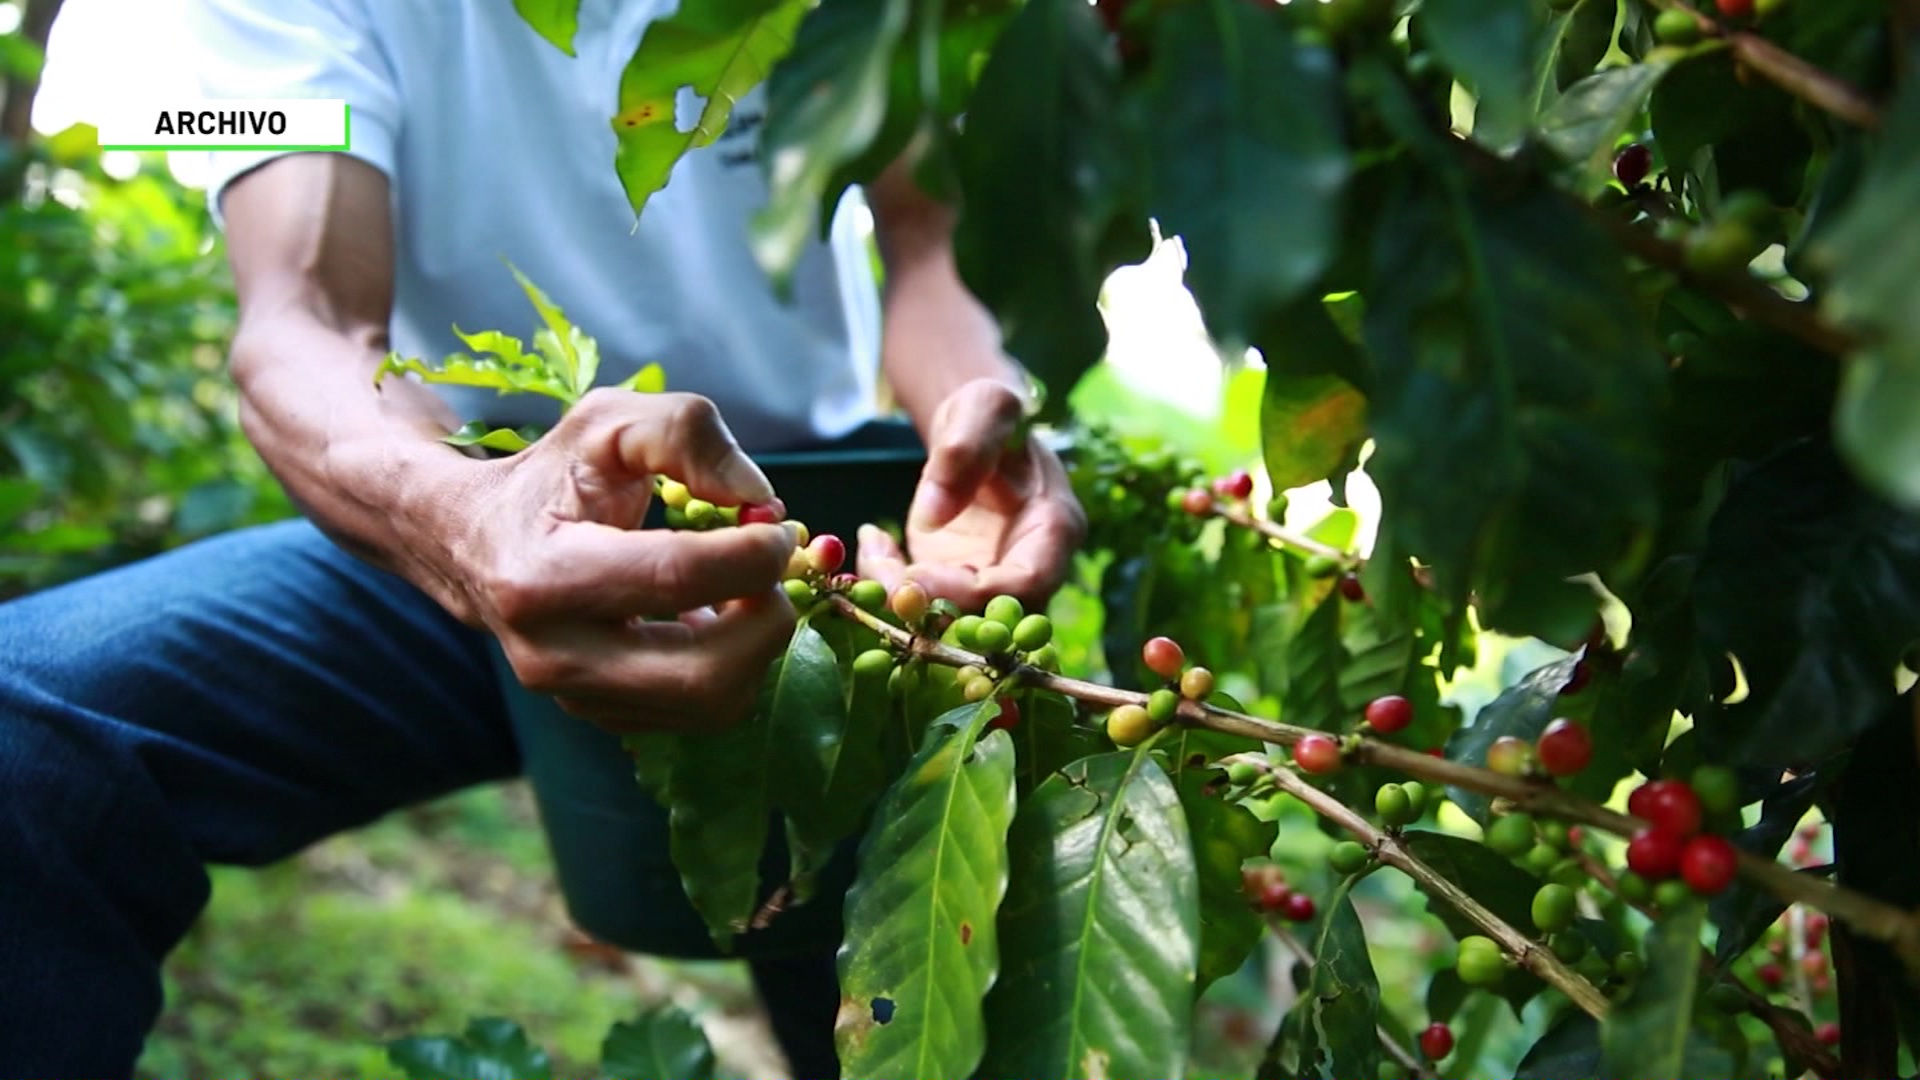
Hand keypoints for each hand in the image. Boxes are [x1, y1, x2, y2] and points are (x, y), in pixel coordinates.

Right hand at [446, 389, 800, 732]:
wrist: (473, 544)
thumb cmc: (551, 477)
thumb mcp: (607, 423)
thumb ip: (686, 434)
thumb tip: (760, 499)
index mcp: (544, 575)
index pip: (677, 578)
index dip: (752, 553)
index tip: (777, 527)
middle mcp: (554, 655)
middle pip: (705, 673)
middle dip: (767, 618)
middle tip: (772, 568)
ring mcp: (577, 698)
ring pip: (713, 704)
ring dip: (756, 644)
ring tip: (742, 589)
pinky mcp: (603, 717)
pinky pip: (702, 713)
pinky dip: (732, 665)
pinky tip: (712, 616)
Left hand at [858, 379, 1085, 611]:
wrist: (973, 429)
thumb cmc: (989, 414)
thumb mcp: (984, 407)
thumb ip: (965, 448)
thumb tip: (932, 515)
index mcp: (1055, 528)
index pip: (1026, 584)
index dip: (973, 594)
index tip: (916, 580)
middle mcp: (1030, 565)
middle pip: (990, 618)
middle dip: (931, 610)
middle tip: (883, 584)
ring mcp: (993, 579)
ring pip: (952, 620)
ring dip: (904, 600)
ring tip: (874, 548)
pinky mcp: (958, 583)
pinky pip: (925, 603)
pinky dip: (891, 584)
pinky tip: (876, 541)